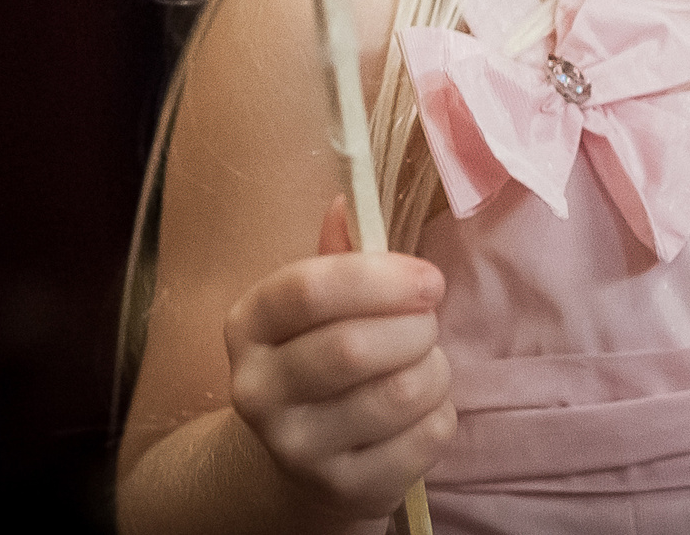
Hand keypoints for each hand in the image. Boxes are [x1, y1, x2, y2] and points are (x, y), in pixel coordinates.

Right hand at [224, 195, 456, 522]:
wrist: (299, 462)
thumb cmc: (320, 359)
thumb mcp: (315, 307)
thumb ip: (339, 255)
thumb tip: (348, 201)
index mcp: (248, 326)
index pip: (308, 291)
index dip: (380, 277)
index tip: (428, 279)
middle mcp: (258, 392)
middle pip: (354, 347)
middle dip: (414, 325)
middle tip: (426, 320)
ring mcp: (297, 449)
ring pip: (398, 393)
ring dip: (433, 367)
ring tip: (424, 360)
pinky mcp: (345, 490)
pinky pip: (425, 437)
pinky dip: (441, 412)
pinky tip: (421, 407)